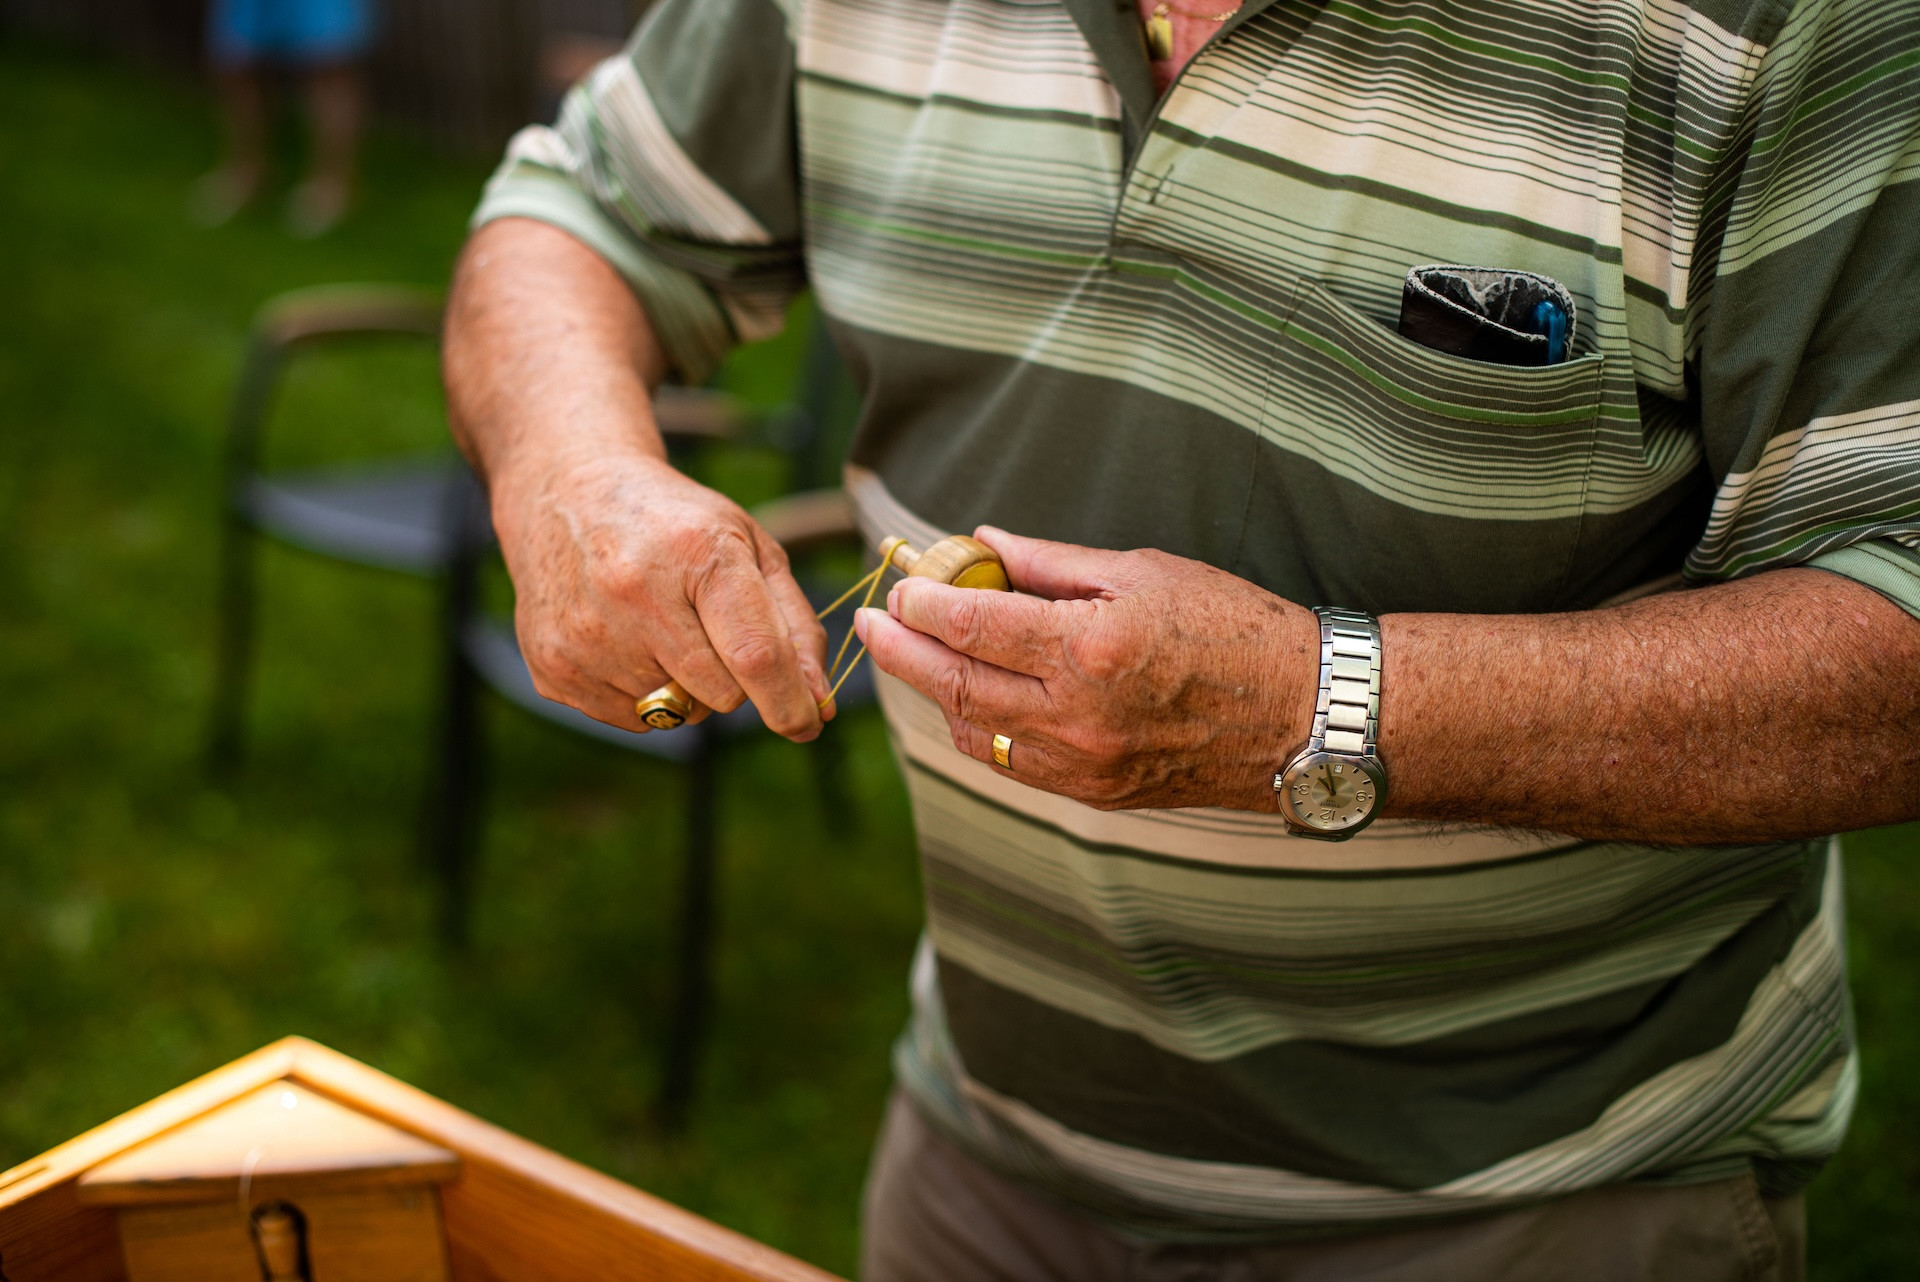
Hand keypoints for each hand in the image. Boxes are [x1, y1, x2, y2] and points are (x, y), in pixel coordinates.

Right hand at [491, 445, 831, 740]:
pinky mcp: (553, 667)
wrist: (567, 494)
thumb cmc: (675, 524)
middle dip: (734, 680)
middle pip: (721, 695)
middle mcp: (634, 594)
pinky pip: (632, 719)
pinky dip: (643, 693)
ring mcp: (586, 634)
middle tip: (709, 628)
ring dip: (686, 687)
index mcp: (696, 552)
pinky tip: (625, 639)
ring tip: (660, 625)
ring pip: (677, 713)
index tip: (807, 724)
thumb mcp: (749, 546)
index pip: (755, 655)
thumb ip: (795, 625)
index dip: (790, 703)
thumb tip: (819, 705)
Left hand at [854, 528, 1319, 810]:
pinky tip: (970, 699)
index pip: (972, 625)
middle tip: (872, 623)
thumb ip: (1051, 563)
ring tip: (918, 656)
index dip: (923, 603)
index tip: (899, 583)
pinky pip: (1012, 764)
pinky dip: (979, 728)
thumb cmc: (1233, 628)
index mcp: (1089, 648)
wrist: (1303, 716)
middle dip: (902, 652)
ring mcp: (1083, 764)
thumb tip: (981, 543)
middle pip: (954, 685)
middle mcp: (1077, 715)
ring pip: (974, 732)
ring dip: (936, 693)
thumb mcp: (1143, 571)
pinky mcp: (1095, 793)